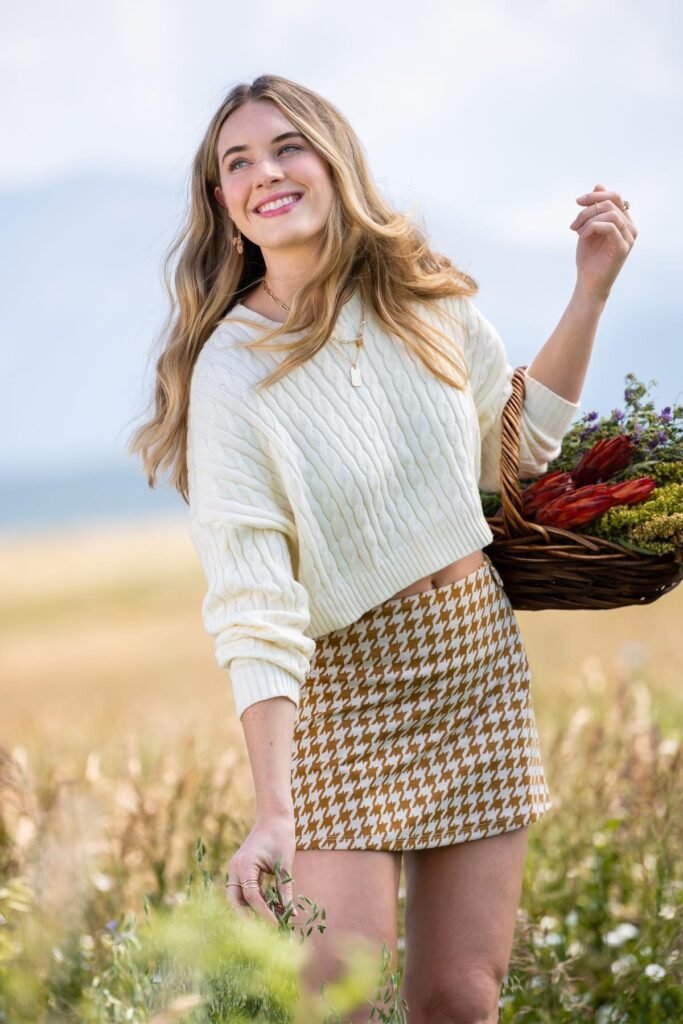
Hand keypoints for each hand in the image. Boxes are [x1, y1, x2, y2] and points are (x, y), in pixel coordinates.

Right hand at [225, 810, 297, 926]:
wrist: (274, 816)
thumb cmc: (281, 836)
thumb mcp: (285, 864)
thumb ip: (284, 890)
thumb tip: (292, 914)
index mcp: (245, 865)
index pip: (251, 896)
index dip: (264, 913)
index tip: (277, 926)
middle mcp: (236, 868)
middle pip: (235, 901)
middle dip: (246, 920)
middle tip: (261, 936)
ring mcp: (236, 869)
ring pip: (237, 898)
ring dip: (250, 912)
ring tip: (267, 926)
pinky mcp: (242, 870)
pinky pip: (244, 891)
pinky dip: (254, 902)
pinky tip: (269, 912)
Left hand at [569, 183, 637, 301]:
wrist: (588, 283)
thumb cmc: (589, 258)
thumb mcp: (588, 228)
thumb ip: (595, 209)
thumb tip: (598, 185)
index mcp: (623, 221)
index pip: (615, 196)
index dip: (596, 195)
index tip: (578, 202)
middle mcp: (630, 227)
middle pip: (612, 201)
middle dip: (588, 208)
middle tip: (574, 223)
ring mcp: (629, 238)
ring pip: (610, 213)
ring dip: (588, 219)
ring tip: (577, 231)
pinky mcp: (623, 248)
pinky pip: (610, 227)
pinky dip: (593, 227)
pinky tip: (583, 236)